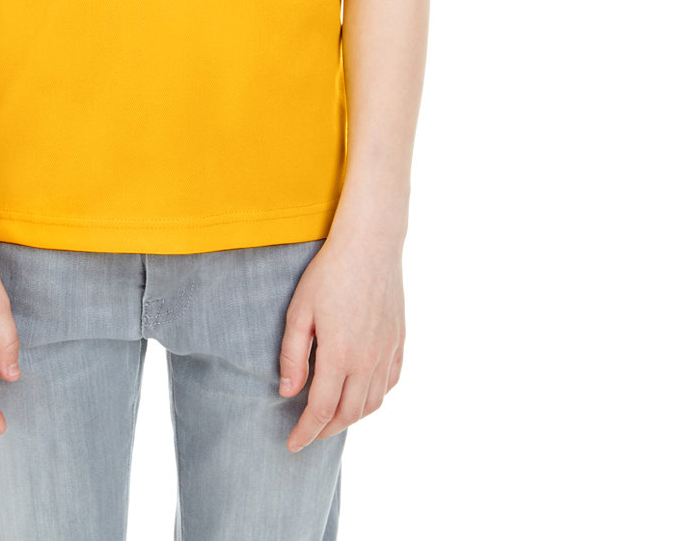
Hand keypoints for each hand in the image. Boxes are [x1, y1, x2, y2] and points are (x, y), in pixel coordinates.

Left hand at [277, 237, 404, 450]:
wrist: (370, 244)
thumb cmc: (329, 273)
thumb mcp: (300, 311)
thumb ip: (293, 355)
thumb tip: (288, 392)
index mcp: (341, 355)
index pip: (322, 410)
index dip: (306, 432)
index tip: (292, 444)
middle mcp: (368, 360)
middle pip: (349, 414)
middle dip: (327, 430)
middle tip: (309, 433)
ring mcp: (388, 352)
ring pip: (373, 403)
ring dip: (351, 417)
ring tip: (332, 417)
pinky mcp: (399, 341)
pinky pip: (390, 382)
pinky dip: (375, 397)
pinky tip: (362, 393)